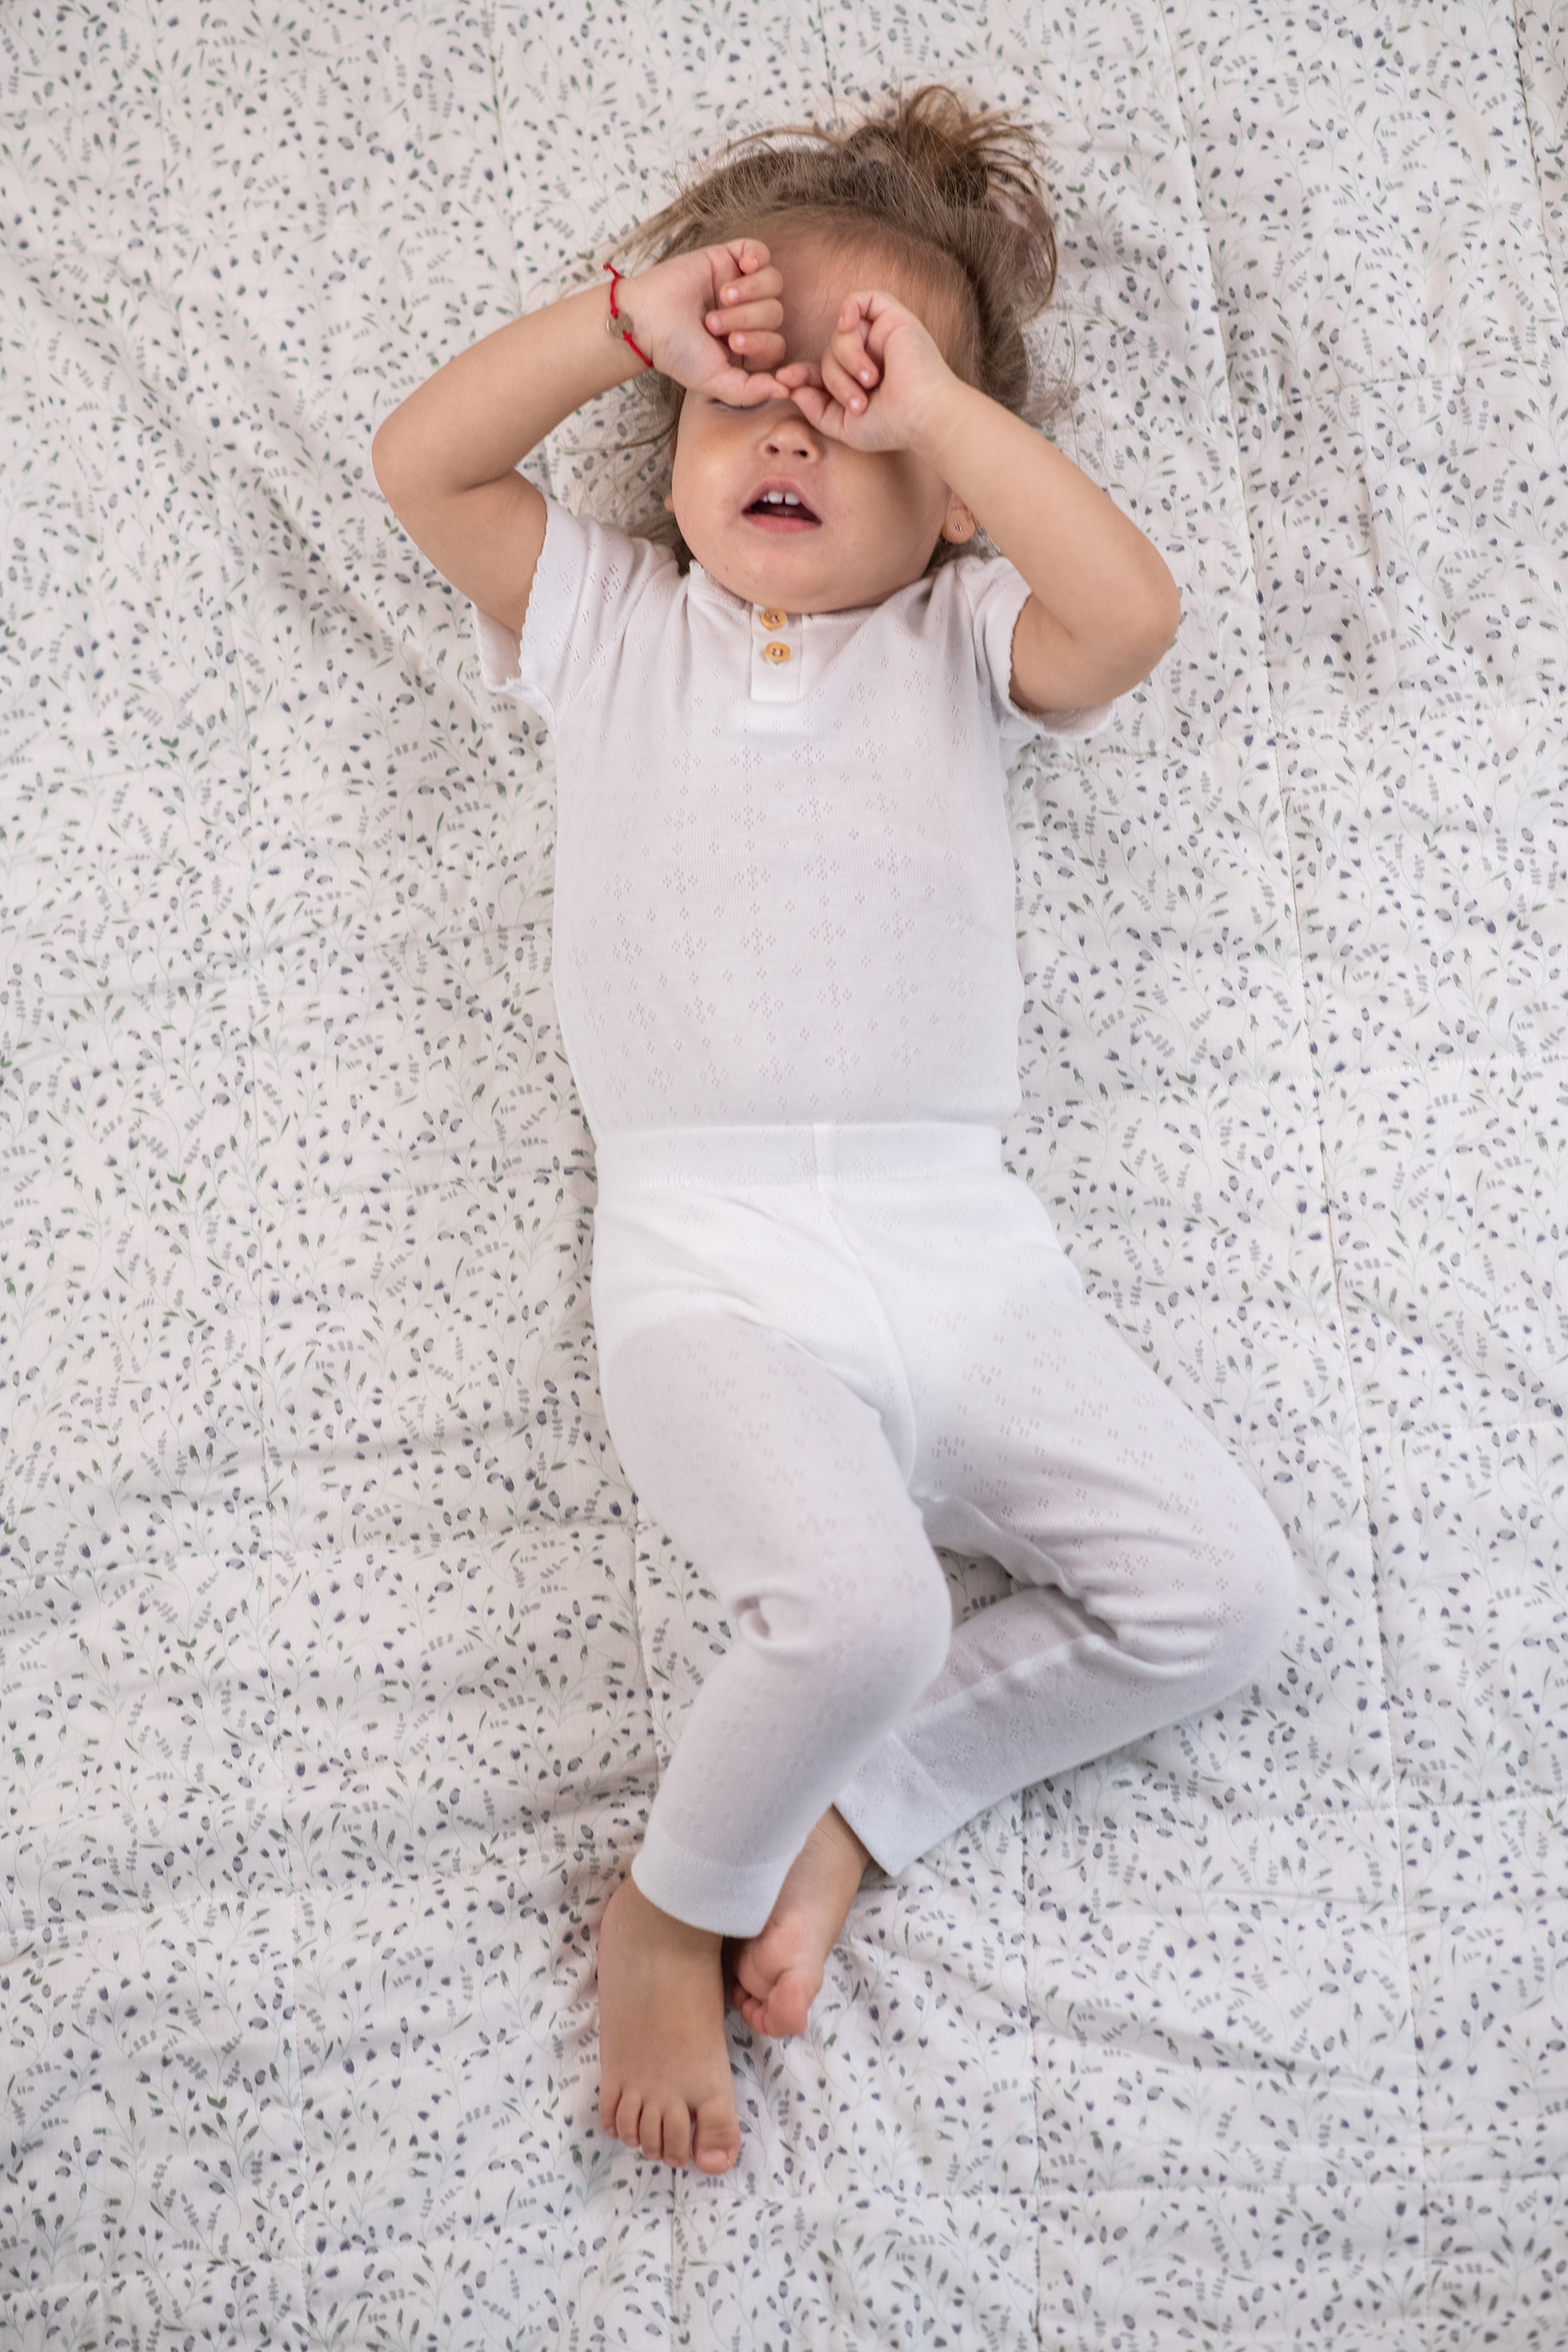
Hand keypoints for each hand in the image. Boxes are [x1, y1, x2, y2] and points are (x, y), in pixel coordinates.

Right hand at [616, 240, 789, 404]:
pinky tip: (743, 267)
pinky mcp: (728, 258)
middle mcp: (747, 317)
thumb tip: (787, 392)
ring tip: (722, 296)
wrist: (645, 318)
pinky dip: (757, 257)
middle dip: (748, 319)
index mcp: (747, 347)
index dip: (761, 343)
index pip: (777, 344)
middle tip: (714, 322)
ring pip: (773, 283)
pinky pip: (760, 251)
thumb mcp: (715, 381)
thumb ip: (751, 391)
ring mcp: (739, 286)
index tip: (731, 344)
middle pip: (775, 313)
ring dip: (751, 291)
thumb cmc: (676, 352)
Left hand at [776, 289, 957, 453]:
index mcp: (858, 382)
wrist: (924, 415)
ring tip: (872, 380)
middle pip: (828, 355)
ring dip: (848, 360)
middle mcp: (869, 357)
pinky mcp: (893, 317)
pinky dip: (850, 309)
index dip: (801, 374)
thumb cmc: (891, 426)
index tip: (784, 380)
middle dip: (835, 380)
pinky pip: (861, 300)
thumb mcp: (844, 426)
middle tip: (860, 400)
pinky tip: (849, 324)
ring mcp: (881, 337)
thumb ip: (815, 409)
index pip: (821, 371)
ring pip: (839, 335)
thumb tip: (791, 387)